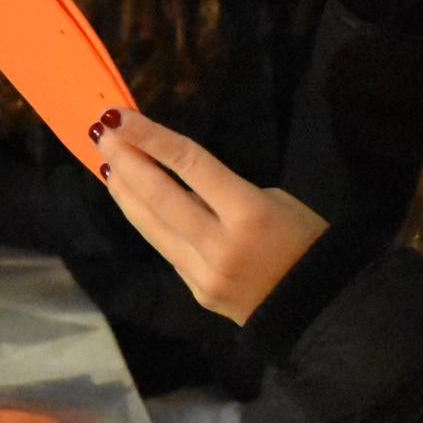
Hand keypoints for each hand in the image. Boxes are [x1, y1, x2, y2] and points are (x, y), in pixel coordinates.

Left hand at [100, 113, 329, 324]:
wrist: (320, 306)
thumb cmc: (307, 240)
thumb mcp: (276, 202)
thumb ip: (224, 193)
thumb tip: (182, 187)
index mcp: (248, 213)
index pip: (190, 164)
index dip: (150, 138)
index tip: (119, 117)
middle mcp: (220, 244)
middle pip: (159, 196)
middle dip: (126, 162)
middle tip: (102, 135)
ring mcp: (204, 273)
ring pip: (152, 227)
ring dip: (125, 193)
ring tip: (107, 165)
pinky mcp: (196, 291)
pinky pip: (166, 249)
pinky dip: (146, 222)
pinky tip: (133, 202)